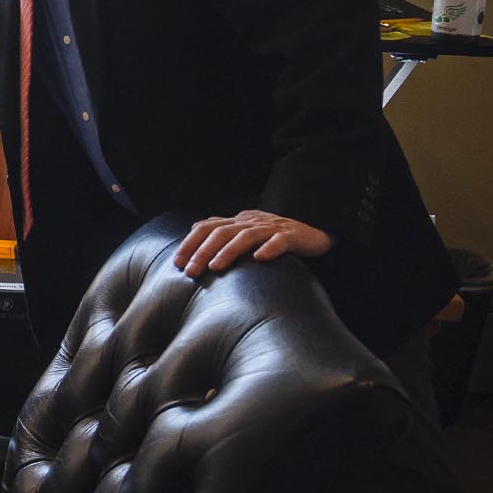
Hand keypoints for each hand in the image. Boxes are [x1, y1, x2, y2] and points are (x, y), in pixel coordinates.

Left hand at [173, 210, 334, 278]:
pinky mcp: (294, 236)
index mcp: (239, 222)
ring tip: (215, 267)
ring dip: (229, 251)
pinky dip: (271, 247)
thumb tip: (195, 229)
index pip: (208, 227)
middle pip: (222, 232)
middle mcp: (252, 222)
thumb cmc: (275, 235)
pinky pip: (281, 240)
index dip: (191, 243)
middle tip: (191, 271)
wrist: (315, 229)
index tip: (177, 263)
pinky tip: (261, 258)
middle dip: (203, 251)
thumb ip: (223, 231)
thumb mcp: (246, 232)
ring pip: (247, 236)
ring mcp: (273, 228)